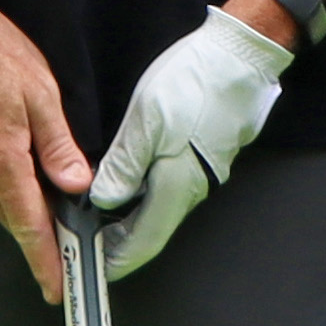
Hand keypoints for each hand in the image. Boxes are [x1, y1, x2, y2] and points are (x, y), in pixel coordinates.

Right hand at [0, 0, 92, 295]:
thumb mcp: (42, 94)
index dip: (44, 260)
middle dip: (32, 221)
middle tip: (58, 224)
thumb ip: (59, 145)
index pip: (28, 225)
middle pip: (7, 211)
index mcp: (1, 160)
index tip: (55, 287)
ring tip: (26, 166)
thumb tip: (76, 183)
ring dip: (8, 191)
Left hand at [85, 0, 290, 276]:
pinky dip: (141, 195)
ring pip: (158, 210)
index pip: (142, 244)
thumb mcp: (146, 122)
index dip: (116, 261)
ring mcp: (199, 174)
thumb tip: (103, 199)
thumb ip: (123, 166)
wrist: (240, 57)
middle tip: (84, 238)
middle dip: (117, 241)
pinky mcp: (201, 156)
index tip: (92, 269)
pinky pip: (167, 188)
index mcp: (175, 187)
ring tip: (96, 213)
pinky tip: (125, 182)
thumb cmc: (196, 83)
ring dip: (127, 218)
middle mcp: (191, 189)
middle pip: (150, 230)